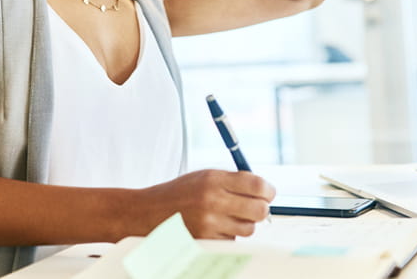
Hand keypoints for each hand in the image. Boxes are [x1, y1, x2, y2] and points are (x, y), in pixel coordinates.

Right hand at [140, 169, 274, 238]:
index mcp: (213, 179)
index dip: (268, 190)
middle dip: (262, 208)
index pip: (256, 184)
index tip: (268, 192)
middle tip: (256, 206)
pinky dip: (229, 235)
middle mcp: (213, 200)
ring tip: (230, 216)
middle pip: (259, 209)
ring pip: (248, 229)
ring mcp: (209, 223)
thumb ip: (232, 181)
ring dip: (245, 224)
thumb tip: (264, 190)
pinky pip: (232, 241)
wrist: (148, 212)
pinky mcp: (206, 240)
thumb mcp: (203, 177)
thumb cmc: (178, 193)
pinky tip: (215, 227)